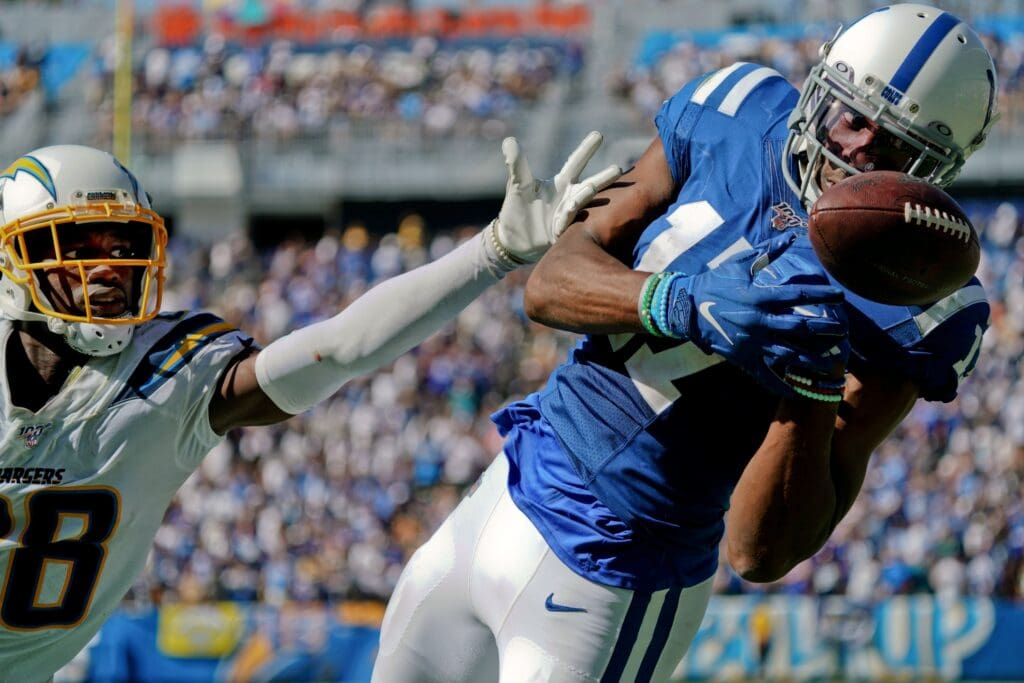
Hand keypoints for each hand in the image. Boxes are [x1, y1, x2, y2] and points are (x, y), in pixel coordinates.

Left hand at [491, 132, 621, 263]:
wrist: (512, 240)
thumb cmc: (516, 209)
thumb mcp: (517, 185)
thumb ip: (516, 164)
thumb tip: (509, 141)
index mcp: (560, 184)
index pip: (576, 163)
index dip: (586, 150)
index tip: (598, 135)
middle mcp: (569, 198)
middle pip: (590, 185)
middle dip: (603, 178)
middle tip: (618, 169)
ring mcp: (568, 217)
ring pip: (581, 205)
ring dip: (587, 197)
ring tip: (591, 187)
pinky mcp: (562, 233)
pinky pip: (566, 225)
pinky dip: (563, 220)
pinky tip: (561, 219)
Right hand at [657, 233, 849, 399]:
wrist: (686, 308)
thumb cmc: (715, 283)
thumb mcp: (740, 264)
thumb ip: (767, 253)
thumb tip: (790, 237)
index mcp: (759, 296)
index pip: (798, 295)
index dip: (821, 294)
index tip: (840, 296)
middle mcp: (758, 321)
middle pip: (799, 326)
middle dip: (825, 329)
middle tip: (844, 332)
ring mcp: (751, 342)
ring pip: (789, 354)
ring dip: (813, 360)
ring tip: (833, 364)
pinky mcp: (743, 358)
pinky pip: (766, 374)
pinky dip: (782, 384)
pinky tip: (799, 390)